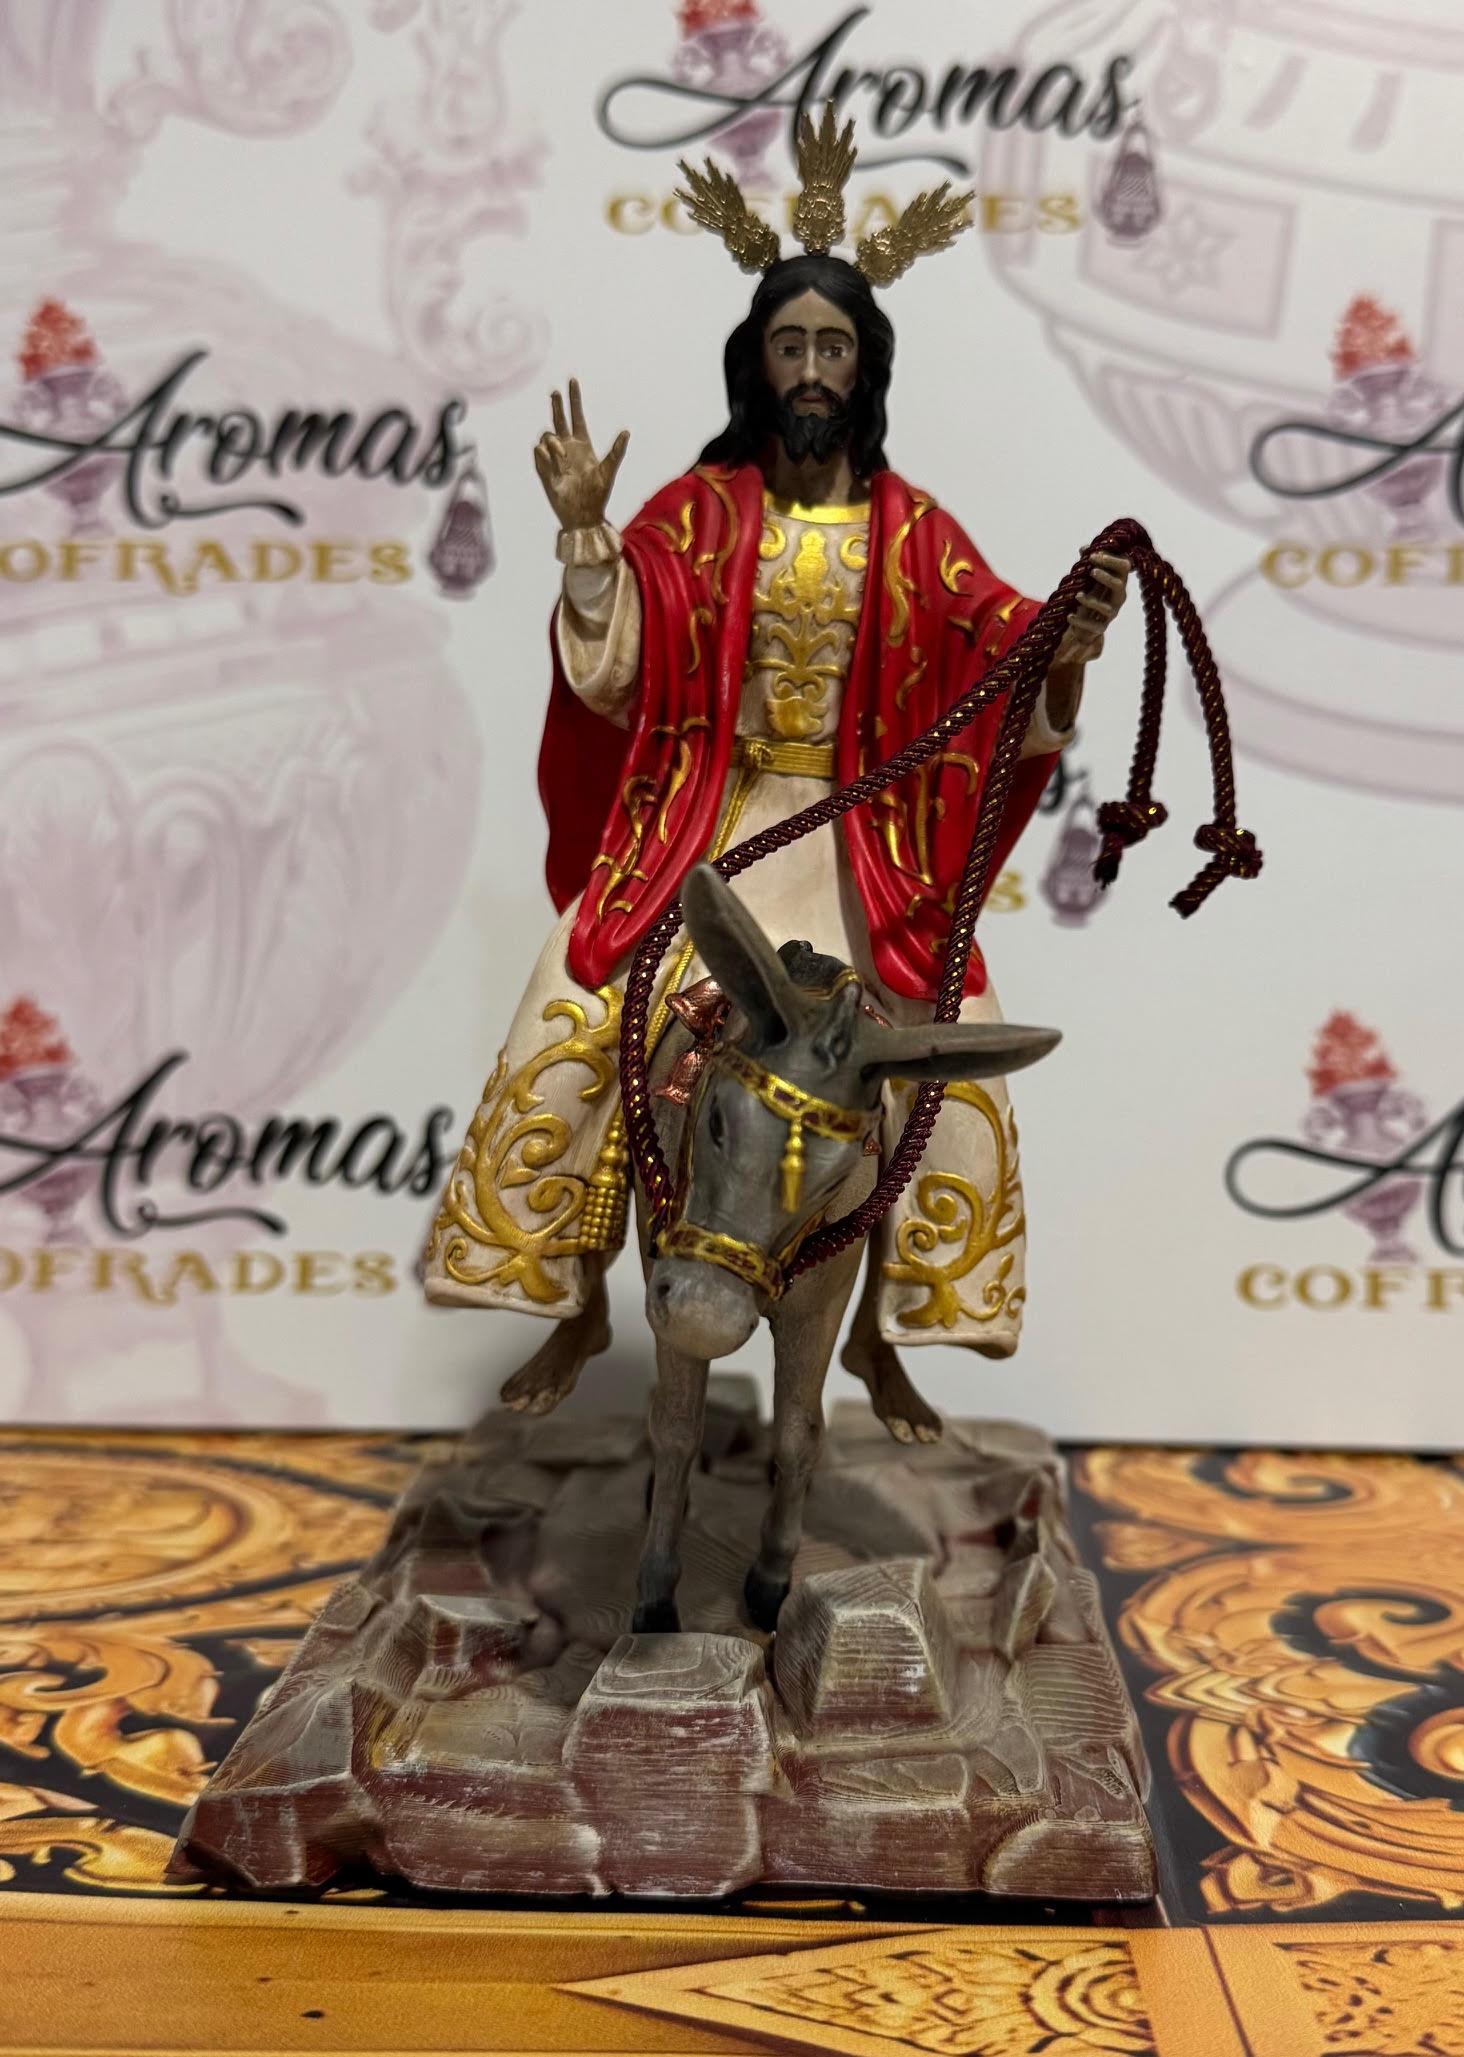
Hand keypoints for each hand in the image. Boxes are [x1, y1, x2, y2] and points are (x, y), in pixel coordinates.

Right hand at [533, 379, 628, 531]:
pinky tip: (552, 461)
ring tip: (561, 456)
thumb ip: (616, 451)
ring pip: (547, 436)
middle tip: (555, 392)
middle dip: (557, 404)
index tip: (572, 381)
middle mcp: (567, 447)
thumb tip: (626, 432)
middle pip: (559, 419)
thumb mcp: (609, 471)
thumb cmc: (598, 495)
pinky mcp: (545, 469)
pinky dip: (544, 454)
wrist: (584, 516)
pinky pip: (539, 453)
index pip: (577, 416)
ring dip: (552, 441)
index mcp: (583, 445)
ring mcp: (555, 458)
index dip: (574, 399)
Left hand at [1053, 551, 1129, 668]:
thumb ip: (1087, 563)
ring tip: (1077, 595)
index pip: (1124, 567)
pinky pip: (1093, 626)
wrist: (1086, 624)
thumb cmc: (1090, 594)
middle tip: (1091, 571)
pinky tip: (1069, 616)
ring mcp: (1111, 613)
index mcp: (1118, 581)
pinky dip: (1080, 621)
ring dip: (1091, 600)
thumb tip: (1083, 548)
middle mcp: (1118, 597)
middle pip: (1119, 585)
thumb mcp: (1088, 577)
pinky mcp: (1101, 628)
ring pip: (1106, 607)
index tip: (1093, 555)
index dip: (1111, 560)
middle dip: (1106, 577)